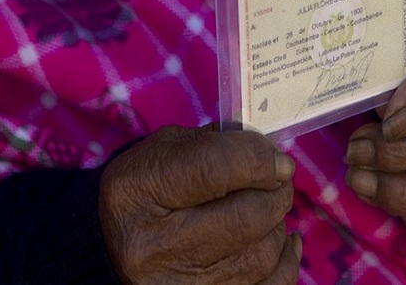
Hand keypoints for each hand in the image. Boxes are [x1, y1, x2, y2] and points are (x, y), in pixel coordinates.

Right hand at [99, 125, 300, 283]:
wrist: (119, 243)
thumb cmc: (151, 188)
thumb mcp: (167, 150)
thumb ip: (218, 144)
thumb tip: (275, 160)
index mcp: (138, 191)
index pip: (215, 169)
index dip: (259, 160)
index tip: (280, 161)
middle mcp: (153, 248)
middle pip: (246, 217)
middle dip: (276, 193)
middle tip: (278, 181)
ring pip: (262, 254)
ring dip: (276, 224)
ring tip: (265, 209)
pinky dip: (286, 260)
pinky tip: (281, 240)